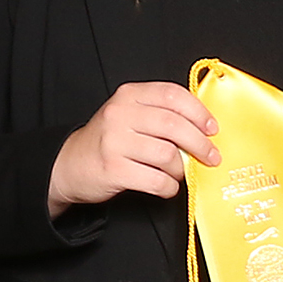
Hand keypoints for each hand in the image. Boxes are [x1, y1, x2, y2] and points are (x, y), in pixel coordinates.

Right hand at [49, 81, 218, 213]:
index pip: (172, 95)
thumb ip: (160, 114)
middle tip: (211, 156)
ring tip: (180, 173)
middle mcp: (119, 114)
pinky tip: (167, 186)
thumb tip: (204, 128)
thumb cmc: (108, 140)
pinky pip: (155, 180)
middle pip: (174, 125)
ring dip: (181, 168)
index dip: (198, 112)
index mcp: (128, 95)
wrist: (70, 164)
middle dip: (200, 143)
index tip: (212, 128)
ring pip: (167, 154)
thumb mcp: (129, 115)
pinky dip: (168, 186)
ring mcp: (114, 142)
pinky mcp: (113, 169)